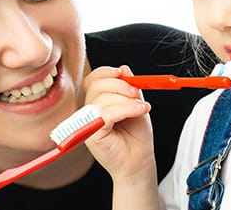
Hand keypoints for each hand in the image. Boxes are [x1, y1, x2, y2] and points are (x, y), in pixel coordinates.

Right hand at [83, 65, 154, 180]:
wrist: (139, 162)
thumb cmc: (136, 137)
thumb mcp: (136, 104)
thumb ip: (129, 88)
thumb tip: (124, 69)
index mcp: (97, 102)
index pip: (93, 80)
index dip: (106, 73)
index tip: (122, 73)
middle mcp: (89, 111)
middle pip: (96, 85)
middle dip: (119, 84)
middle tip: (137, 92)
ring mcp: (88, 123)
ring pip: (103, 98)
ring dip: (127, 100)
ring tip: (142, 107)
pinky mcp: (92, 134)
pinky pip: (108, 113)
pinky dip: (127, 109)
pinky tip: (140, 110)